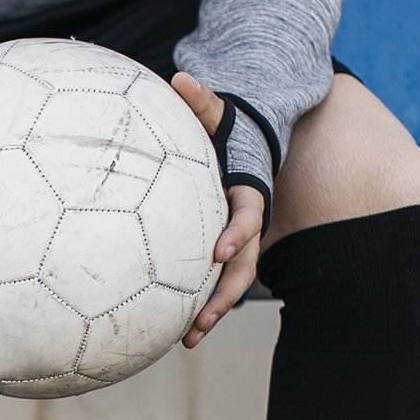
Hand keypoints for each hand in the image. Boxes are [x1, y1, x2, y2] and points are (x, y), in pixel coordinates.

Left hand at [168, 71, 266, 348]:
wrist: (240, 144)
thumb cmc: (223, 129)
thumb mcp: (215, 113)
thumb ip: (200, 101)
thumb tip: (180, 78)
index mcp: (247, 192)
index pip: (248, 216)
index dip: (237, 234)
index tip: (217, 251)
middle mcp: (246, 222)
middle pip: (243, 264)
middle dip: (226, 294)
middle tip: (202, 321)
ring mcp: (236, 240)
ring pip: (231, 282)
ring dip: (213, 311)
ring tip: (187, 340)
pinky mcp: (221, 250)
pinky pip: (211, 281)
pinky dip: (196, 304)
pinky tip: (170, 330)